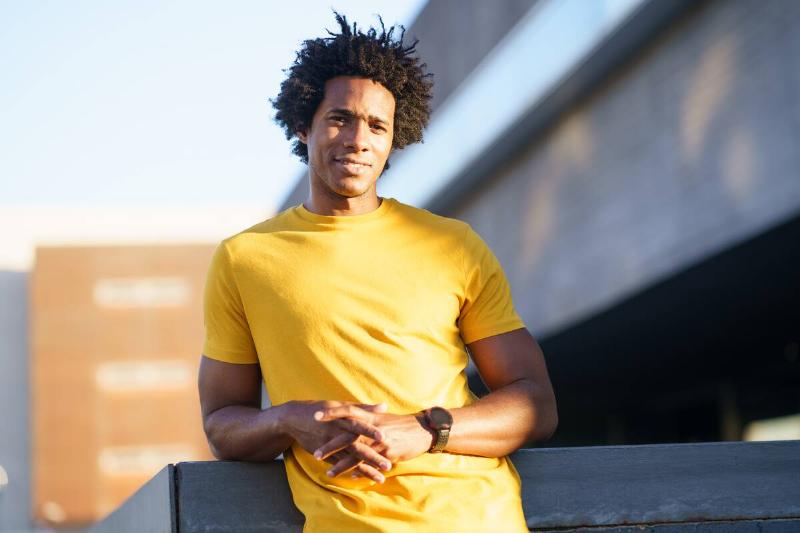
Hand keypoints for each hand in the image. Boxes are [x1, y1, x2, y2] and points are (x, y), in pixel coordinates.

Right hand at [281, 400, 390, 481]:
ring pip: (350, 459)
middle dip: (372, 457)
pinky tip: (362, 479)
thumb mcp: (340, 405)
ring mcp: (330, 446)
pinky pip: (338, 465)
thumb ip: (363, 408)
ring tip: (380, 478)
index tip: (385, 437)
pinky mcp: (325, 455)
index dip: (370, 430)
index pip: (358, 424)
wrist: (293, 419)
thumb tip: (384, 406)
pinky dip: (350, 472)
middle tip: (388, 465)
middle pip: (356, 446)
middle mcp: (336, 433)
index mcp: (341, 418)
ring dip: (366, 470)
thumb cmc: (320, 408)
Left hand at [312, 407, 434, 478]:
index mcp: (370, 416)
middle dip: (331, 444)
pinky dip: (360, 470)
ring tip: (328, 473)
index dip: (332, 412)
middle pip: (347, 435)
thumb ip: (366, 418)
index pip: (347, 410)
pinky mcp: (387, 452)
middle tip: (315, 453)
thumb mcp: (382, 418)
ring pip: (357, 453)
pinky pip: (370, 463)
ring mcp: (380, 440)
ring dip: (342, 464)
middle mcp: (373, 427)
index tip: (315, 415)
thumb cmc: (399, 424)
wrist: (423, 430)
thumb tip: (349, 421)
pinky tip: (350, 478)